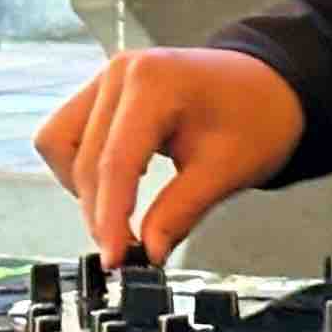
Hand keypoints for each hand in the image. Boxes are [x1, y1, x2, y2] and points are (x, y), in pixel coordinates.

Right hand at [31, 49, 305, 264]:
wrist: (269, 87)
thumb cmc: (258, 116)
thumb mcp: (227, 171)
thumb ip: (180, 212)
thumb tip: (146, 252)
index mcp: (154, 81)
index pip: (115, 161)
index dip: (110, 218)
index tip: (115, 259)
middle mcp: (121, 72)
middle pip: (84, 160)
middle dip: (101, 211)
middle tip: (128, 251)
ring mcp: (108, 78)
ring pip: (61, 145)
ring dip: (84, 189)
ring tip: (122, 217)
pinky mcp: (103, 92)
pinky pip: (69, 135)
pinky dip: (84, 168)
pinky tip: (119, 185)